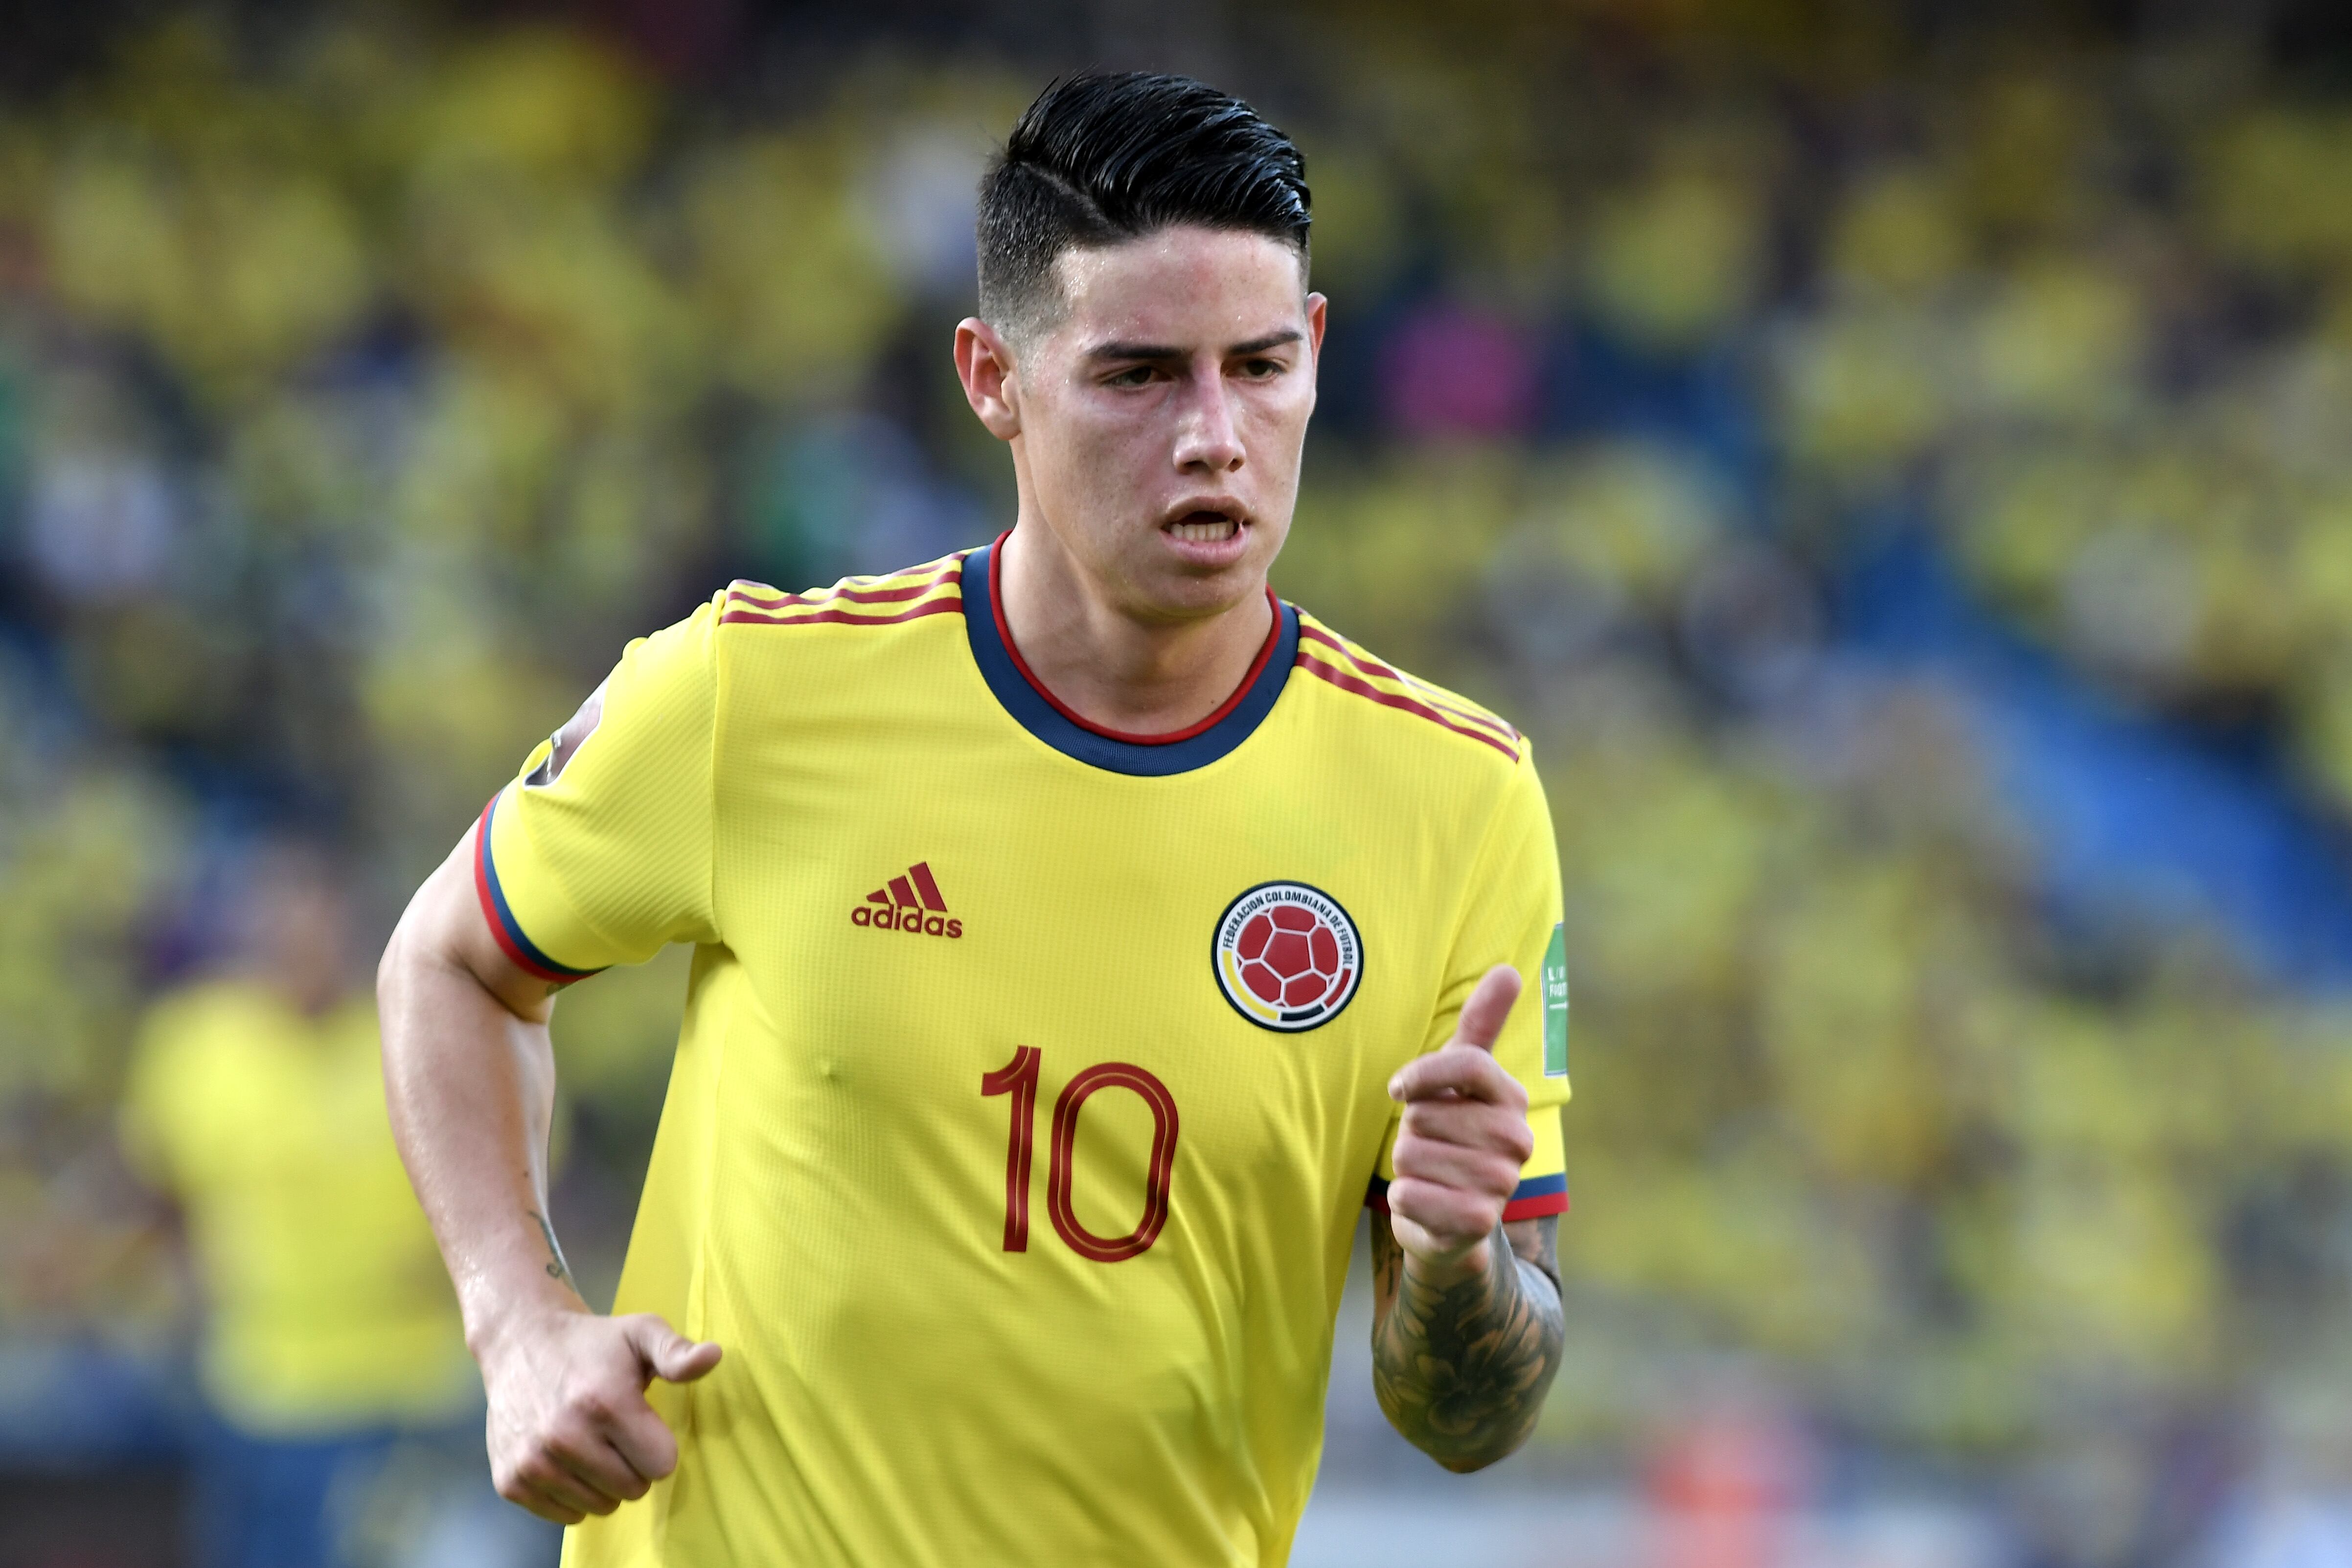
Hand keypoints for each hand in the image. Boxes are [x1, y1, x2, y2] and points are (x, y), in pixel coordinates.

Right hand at [477, 1307, 722, 1524]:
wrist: (520, 1343)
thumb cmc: (592, 1343)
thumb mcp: (641, 1333)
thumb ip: (678, 1353)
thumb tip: (713, 1356)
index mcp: (604, 1402)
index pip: (661, 1465)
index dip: (658, 1446)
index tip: (643, 1424)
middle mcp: (564, 1436)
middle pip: (632, 1490)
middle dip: (633, 1466)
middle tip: (616, 1434)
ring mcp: (533, 1462)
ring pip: (600, 1507)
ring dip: (603, 1483)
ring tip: (590, 1444)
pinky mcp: (510, 1481)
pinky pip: (565, 1515)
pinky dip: (572, 1494)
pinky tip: (566, 1459)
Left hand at [1385, 964, 1533, 1285]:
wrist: (1455, 1219)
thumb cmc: (1452, 1134)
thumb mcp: (1462, 1077)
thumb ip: (1482, 1023)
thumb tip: (1510, 968)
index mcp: (1510, 1098)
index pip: (1467, 1062)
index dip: (1422, 1073)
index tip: (1400, 1088)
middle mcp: (1516, 1139)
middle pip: (1424, 1113)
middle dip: (1410, 1130)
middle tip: (1431, 1144)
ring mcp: (1501, 1184)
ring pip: (1410, 1154)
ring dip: (1405, 1166)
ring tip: (1431, 1173)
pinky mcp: (1476, 1223)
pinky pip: (1407, 1195)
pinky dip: (1403, 1200)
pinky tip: (1426, 1203)